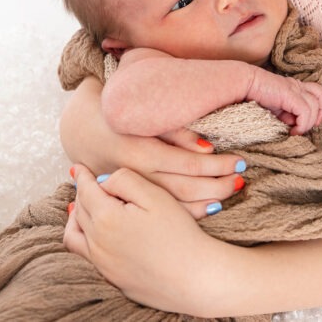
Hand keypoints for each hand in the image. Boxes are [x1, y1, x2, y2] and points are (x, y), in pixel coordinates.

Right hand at [60, 79, 246, 217]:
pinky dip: (189, 211)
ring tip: (231, 191)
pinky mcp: (129, 199)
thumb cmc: (118, 109)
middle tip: (241, 178)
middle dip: (218, 185)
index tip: (239, 161)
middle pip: (185, 189)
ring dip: (208, 200)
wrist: (79, 127)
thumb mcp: (143, 110)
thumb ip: (174, 127)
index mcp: (138, 151)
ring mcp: (131, 191)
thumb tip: (206, 146)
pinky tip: (209, 207)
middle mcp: (135, 176)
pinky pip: (162, 211)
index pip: (187, 164)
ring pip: (175, 204)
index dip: (217, 165)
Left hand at [64, 165, 226, 314]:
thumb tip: (102, 181)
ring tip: (86, 210)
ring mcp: (102, 264)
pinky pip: (86, 256)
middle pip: (79, 211)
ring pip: (74, 236)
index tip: (79, 168)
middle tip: (88, 184)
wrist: (195, 277)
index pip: (85, 191)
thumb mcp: (155, 195)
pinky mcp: (112, 279)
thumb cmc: (179, 234)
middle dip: (81, 194)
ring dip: (77, 220)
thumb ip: (124, 180)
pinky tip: (100, 235)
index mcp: (106, 218)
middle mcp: (97, 243)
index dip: (82, 176)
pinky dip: (85, 240)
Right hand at [246, 71, 321, 134]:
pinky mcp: (290, 94)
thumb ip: (286, 115)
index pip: (316, 93)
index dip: (319, 109)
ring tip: (295, 131)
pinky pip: (305, 111)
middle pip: (320, 96)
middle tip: (308, 127)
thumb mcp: (275, 109)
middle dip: (319, 114)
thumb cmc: (255, 96)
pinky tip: (293, 131)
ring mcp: (294, 88)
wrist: (244, 84)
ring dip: (308, 123)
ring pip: (314, 106)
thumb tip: (294, 125)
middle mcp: (297, 85)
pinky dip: (302, 124)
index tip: (310, 123)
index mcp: (294, 86)